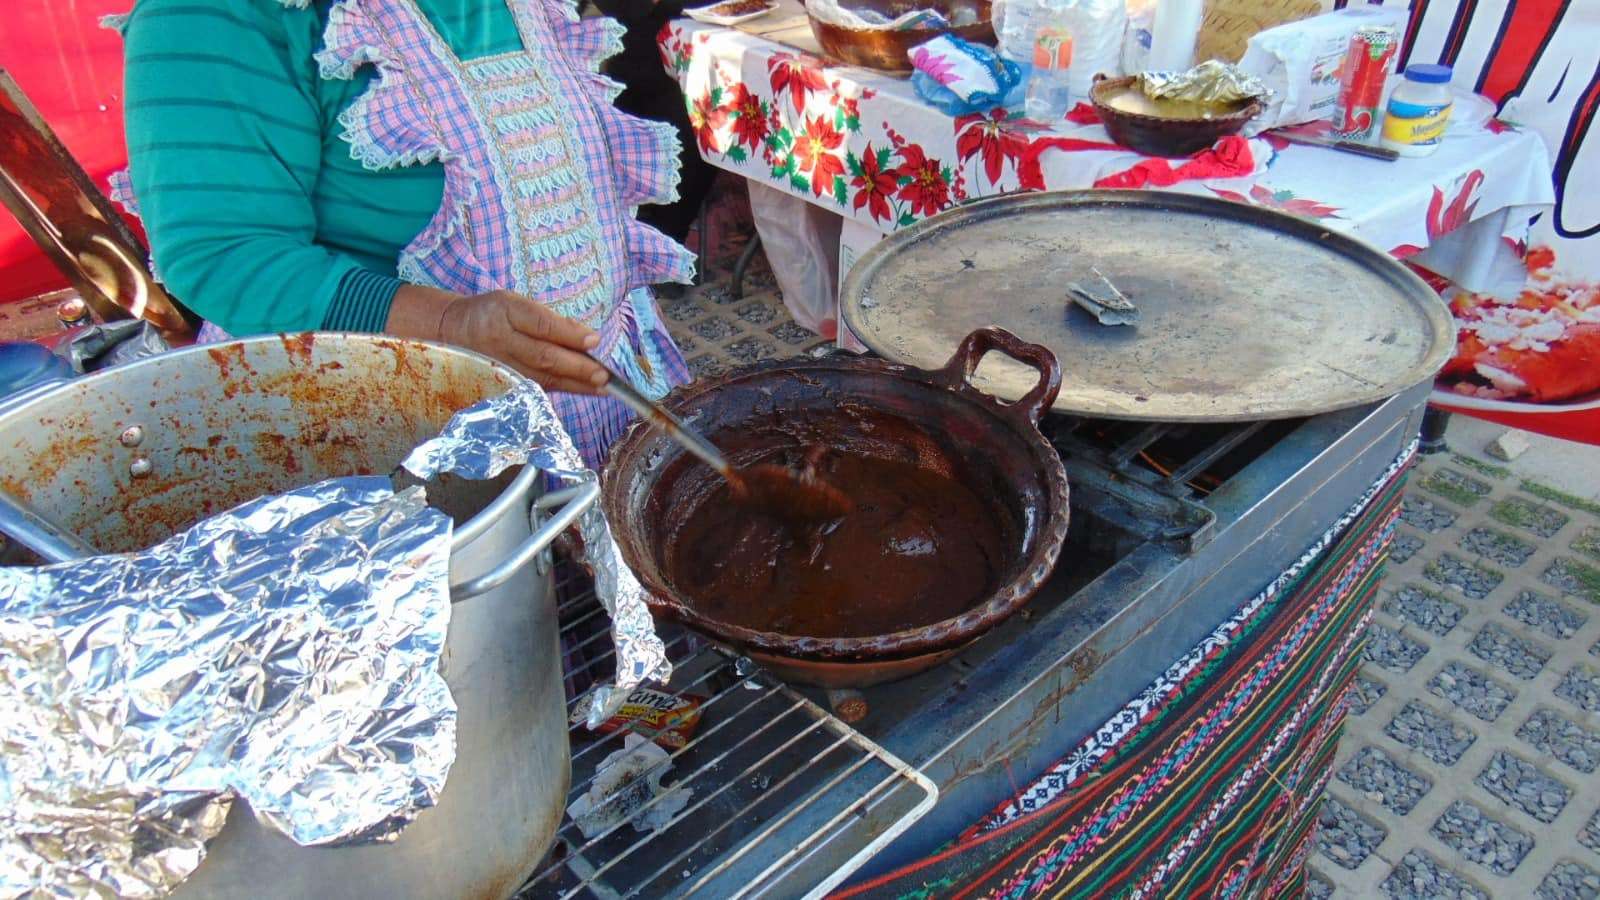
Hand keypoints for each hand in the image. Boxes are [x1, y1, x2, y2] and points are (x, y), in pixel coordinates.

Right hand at [437, 290, 609, 393]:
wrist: (450, 332)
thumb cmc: (491, 314)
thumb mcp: (515, 303)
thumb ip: (548, 319)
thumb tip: (585, 337)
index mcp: (505, 312)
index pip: (540, 324)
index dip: (568, 333)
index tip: (594, 340)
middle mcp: (501, 341)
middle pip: (543, 356)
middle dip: (576, 367)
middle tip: (603, 374)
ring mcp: (501, 365)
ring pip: (542, 377)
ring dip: (575, 384)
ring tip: (602, 387)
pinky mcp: (503, 383)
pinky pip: (537, 387)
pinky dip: (563, 389)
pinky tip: (585, 390)